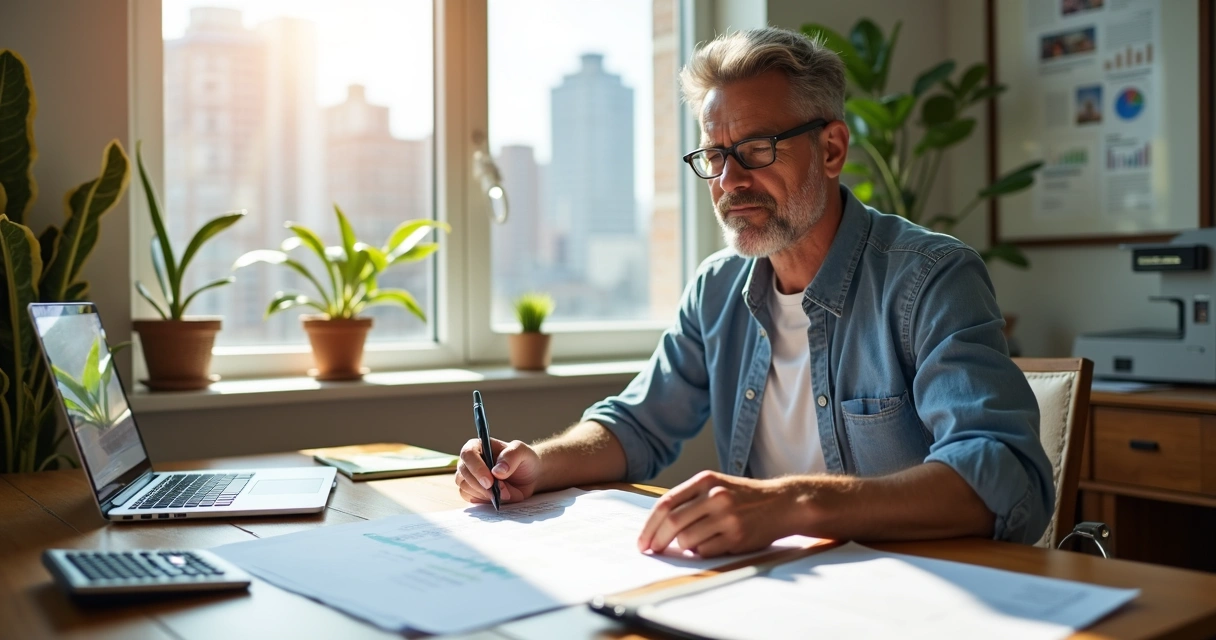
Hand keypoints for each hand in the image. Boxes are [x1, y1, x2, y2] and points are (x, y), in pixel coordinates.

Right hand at [454, 438, 541, 504]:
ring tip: (505, 493)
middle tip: (500, 491)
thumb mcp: (523, 452)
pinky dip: (483, 500)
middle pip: (463, 473)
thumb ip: (511, 457)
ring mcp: (469, 477)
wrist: (529, 478)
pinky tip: (497, 497)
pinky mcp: (472, 491)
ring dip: (484, 494)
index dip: (476, 468)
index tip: (490, 481)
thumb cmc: (524, 460)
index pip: (468, 453)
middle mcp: (470, 461)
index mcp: (479, 446)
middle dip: (481, 486)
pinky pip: (469, 498)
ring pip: (465, 487)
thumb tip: (496, 471)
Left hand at [637, 471, 803, 557]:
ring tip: (694, 541)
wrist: (781, 503)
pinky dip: (702, 551)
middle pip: (672, 523)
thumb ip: (689, 499)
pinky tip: (713, 543)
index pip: (666, 503)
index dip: (649, 525)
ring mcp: (727, 517)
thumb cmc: (743, 497)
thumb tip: (656, 524)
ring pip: (687, 540)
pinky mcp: (737, 536)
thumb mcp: (716, 486)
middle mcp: (715, 496)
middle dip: (657, 540)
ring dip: (683, 546)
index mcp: (705, 480)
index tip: (642, 540)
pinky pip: (705, 551)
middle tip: (651, 550)